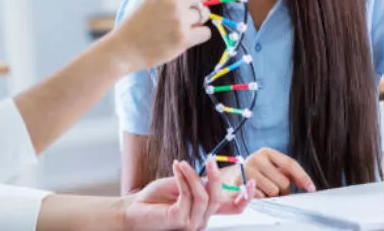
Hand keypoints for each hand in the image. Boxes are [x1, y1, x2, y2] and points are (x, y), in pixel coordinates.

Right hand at [111, 0, 217, 72]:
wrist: (124, 48)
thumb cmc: (136, 25)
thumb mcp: (150, 0)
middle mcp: (174, 1)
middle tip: (198, 8)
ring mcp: (180, 20)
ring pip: (204, 15)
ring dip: (197, 21)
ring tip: (180, 27)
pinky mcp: (184, 38)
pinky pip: (205, 32)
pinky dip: (199, 35)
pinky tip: (184, 38)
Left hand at [123, 159, 252, 230]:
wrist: (132, 209)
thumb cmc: (155, 199)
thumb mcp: (181, 185)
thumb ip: (199, 183)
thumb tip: (213, 173)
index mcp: (205, 211)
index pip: (233, 210)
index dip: (246, 198)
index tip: (251, 181)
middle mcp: (202, 220)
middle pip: (220, 198)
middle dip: (215, 176)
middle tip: (210, 160)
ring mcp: (192, 223)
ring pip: (205, 196)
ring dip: (194, 175)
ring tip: (183, 163)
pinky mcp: (180, 221)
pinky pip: (188, 195)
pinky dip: (183, 179)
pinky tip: (177, 168)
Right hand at [241, 148, 314, 197]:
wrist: (232, 177)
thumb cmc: (257, 173)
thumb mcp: (272, 168)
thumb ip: (289, 173)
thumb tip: (308, 186)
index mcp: (266, 152)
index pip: (290, 164)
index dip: (303, 177)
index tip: (311, 188)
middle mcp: (256, 158)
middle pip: (283, 182)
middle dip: (283, 189)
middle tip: (275, 188)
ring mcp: (247, 171)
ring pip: (273, 191)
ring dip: (271, 195)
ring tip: (264, 190)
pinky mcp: (240, 184)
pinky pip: (261, 197)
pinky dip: (262, 198)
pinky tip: (256, 193)